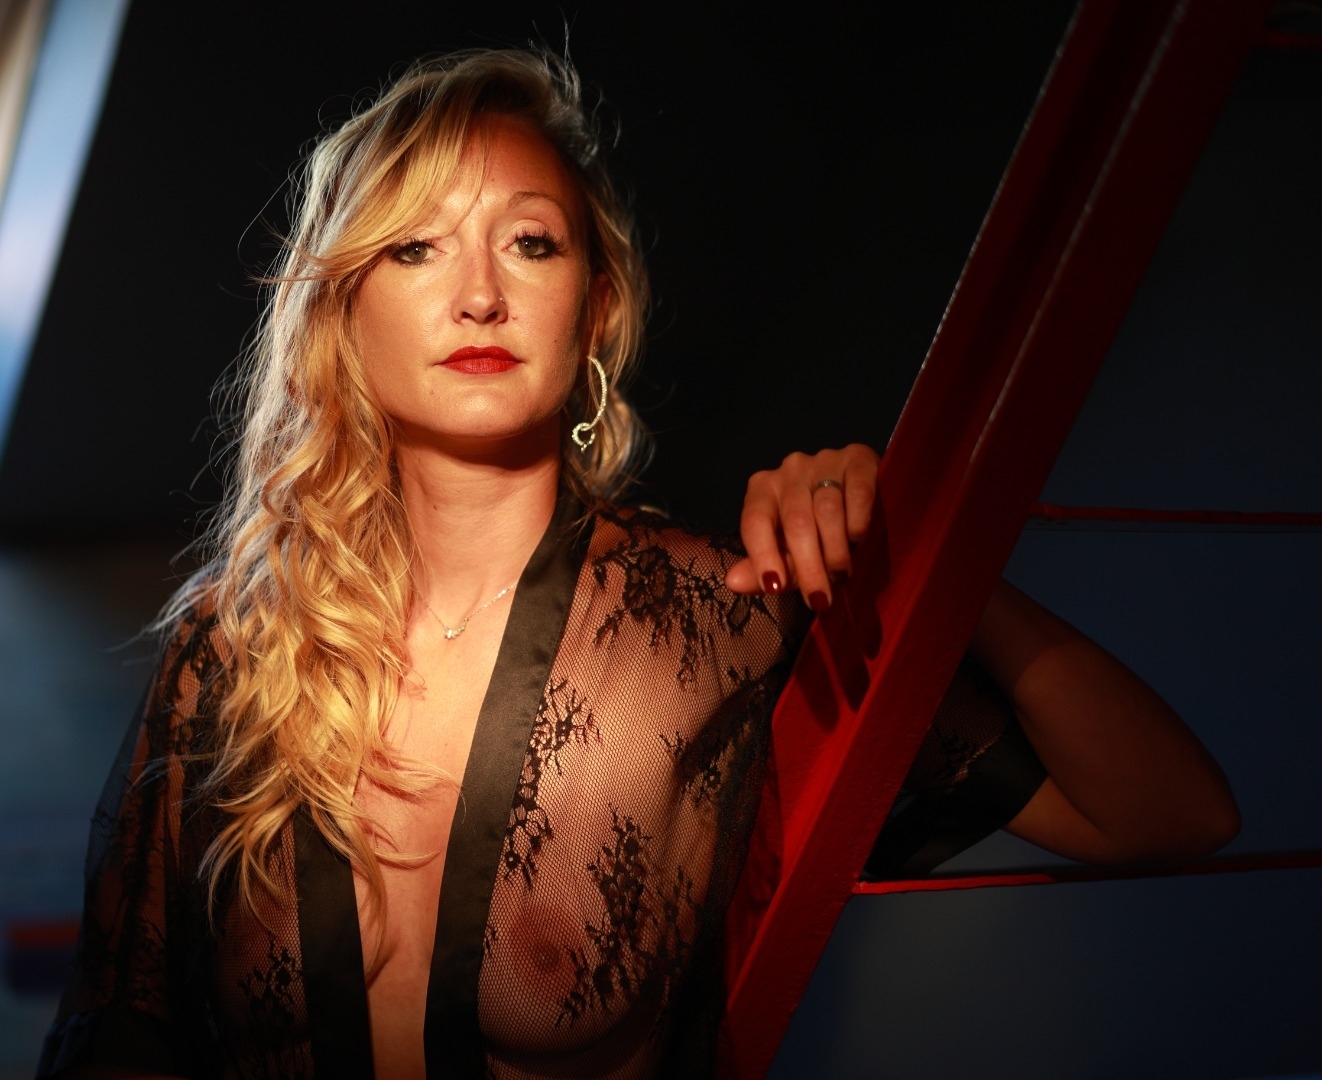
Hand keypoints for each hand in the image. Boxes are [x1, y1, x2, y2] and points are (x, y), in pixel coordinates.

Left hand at [726, 444, 879, 609]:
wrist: (860, 498)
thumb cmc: (815, 532)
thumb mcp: (787, 552)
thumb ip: (764, 568)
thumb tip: (733, 582)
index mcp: (762, 490)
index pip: (755, 522)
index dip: (763, 556)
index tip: (774, 587)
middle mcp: (789, 471)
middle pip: (795, 521)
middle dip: (808, 566)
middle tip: (819, 599)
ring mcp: (823, 461)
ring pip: (827, 509)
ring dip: (836, 550)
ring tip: (841, 574)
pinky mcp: (858, 458)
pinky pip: (857, 493)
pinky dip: (858, 522)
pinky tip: (858, 540)